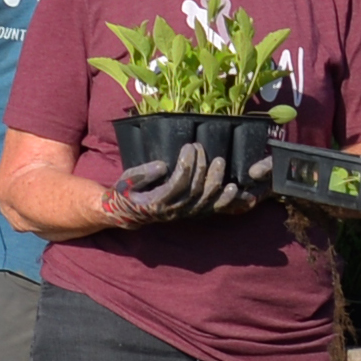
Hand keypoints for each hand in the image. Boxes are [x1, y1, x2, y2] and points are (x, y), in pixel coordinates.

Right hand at [114, 145, 239, 224]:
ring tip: (220, 161)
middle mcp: (172, 210)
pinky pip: (211, 210)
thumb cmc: (127, 191)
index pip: (177, 184)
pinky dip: (224, 200)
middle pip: (194, 190)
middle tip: (200, 147)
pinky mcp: (191, 213)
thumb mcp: (128, 180)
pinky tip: (233, 188)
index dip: (187, 165)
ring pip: (205, 201)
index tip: (189, 146)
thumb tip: (163, 165)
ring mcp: (183, 213)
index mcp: (157, 202)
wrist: (128, 212)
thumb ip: (143, 174)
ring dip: (215, 180)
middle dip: (201, 166)